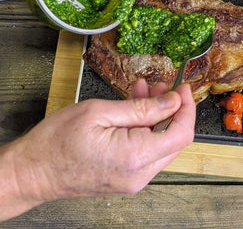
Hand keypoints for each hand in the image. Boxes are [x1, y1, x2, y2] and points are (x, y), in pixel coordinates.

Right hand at [11, 80, 195, 206]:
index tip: (183, 89)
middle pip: (174, 139)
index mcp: (136, 156)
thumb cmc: (56, 142)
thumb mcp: (100, 112)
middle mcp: (140, 174)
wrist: (31, 172)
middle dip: (171, 109)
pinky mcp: (127, 179)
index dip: (187, 108)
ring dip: (156, 117)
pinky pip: (146, 152)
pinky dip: (145, 130)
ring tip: (143, 92)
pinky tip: (133, 110)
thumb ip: (142, 107)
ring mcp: (134, 180)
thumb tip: (172, 101)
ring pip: (161, 144)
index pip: (181, 133)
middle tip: (160, 86)